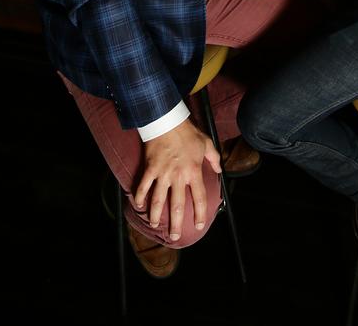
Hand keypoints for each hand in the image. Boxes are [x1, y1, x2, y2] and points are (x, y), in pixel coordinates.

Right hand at [133, 118, 220, 240]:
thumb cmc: (188, 133)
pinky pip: (143, 187)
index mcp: (194, 171)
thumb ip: (214, 158)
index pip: (199, 198)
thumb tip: (219, 171)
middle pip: (176, 206)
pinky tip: (139, 207)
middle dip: (175, 223)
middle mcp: (178, 176)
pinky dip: (140, 198)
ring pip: (158, 200)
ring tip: (155, 226)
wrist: (167, 121)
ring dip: (156, 216)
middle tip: (175, 236)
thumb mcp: (206, 143)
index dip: (199, 213)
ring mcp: (162, 174)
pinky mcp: (150, 169)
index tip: (198, 224)